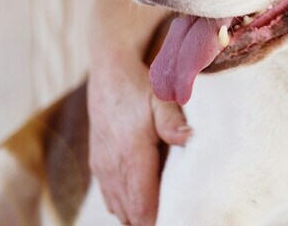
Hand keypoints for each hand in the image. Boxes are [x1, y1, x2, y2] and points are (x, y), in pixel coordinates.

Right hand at [87, 53, 190, 224]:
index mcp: (131, 154)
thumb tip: (188, 139)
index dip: (158, 218)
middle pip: (130, 213)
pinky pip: (110, 197)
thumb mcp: (162, 98)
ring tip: (161, 213)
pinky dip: (126, 205)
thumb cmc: (140, 87)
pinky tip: (142, 203)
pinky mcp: (99, 165)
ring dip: (138, 214)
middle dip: (151, 219)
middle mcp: (113, 166)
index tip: (177, 218)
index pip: (142, 203)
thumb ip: (173, 121)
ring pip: (118, 208)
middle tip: (176, 216)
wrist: (109, 76)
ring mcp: (103, 167)